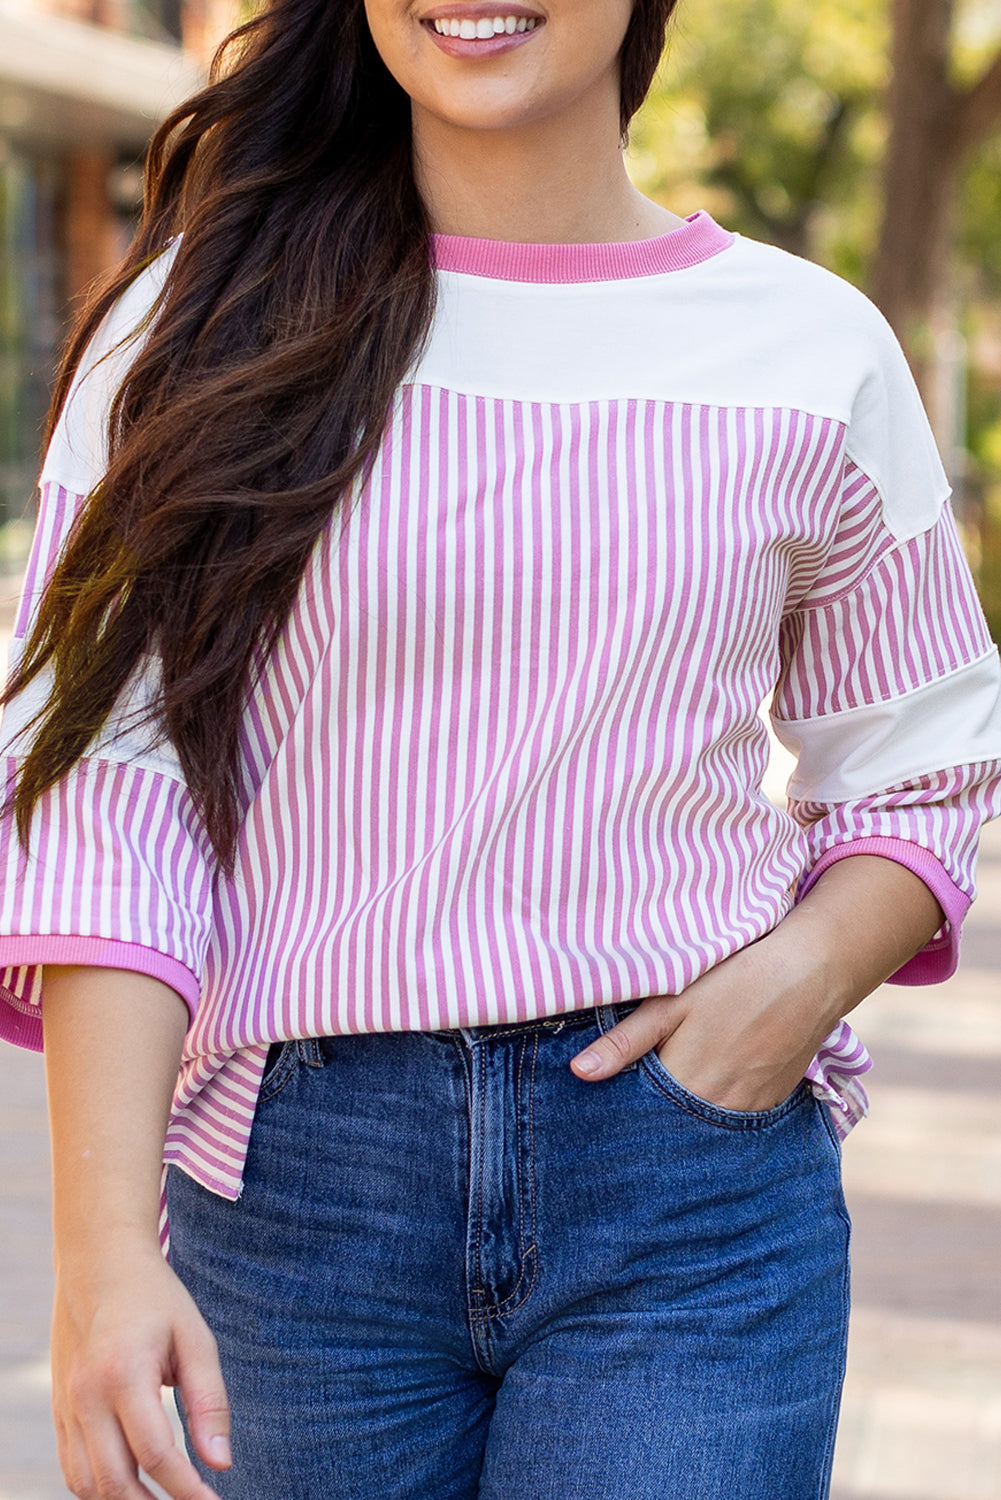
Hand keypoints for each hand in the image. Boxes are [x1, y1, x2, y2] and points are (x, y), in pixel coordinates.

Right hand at [52, 1243, 230, 1499]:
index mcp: (124, 1372)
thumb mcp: (195, 1338)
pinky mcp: (59, 1411)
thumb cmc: (156, 1300)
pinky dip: (100, 1488)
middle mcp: (86, 1395)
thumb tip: (221, 1464)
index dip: (187, 1489)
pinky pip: (73, 1468)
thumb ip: (209, 1401)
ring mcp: (66, 1406)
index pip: (156, 1453)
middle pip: (115, 1482)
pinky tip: (133, 1486)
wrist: (99, 1265)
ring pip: (87, 1484)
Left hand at [569, 940, 839, 1111]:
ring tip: (671, 1098)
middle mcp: (718, 1108)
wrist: (808, 974)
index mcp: (685, 1085)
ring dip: (686, 1120)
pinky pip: (735, 1122)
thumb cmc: (733, 980)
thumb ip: (624, 1042)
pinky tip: (707, 1092)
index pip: (641, 1119)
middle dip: (653, 1123)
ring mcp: (749, 1110)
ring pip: (705, 1128)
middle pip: (673, 1128)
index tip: (605, 1114)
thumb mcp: (670, 1002)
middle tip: (635, 1107)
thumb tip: (578, 1074)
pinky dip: (717, 1113)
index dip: (623, 1116)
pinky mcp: (772, 1104)